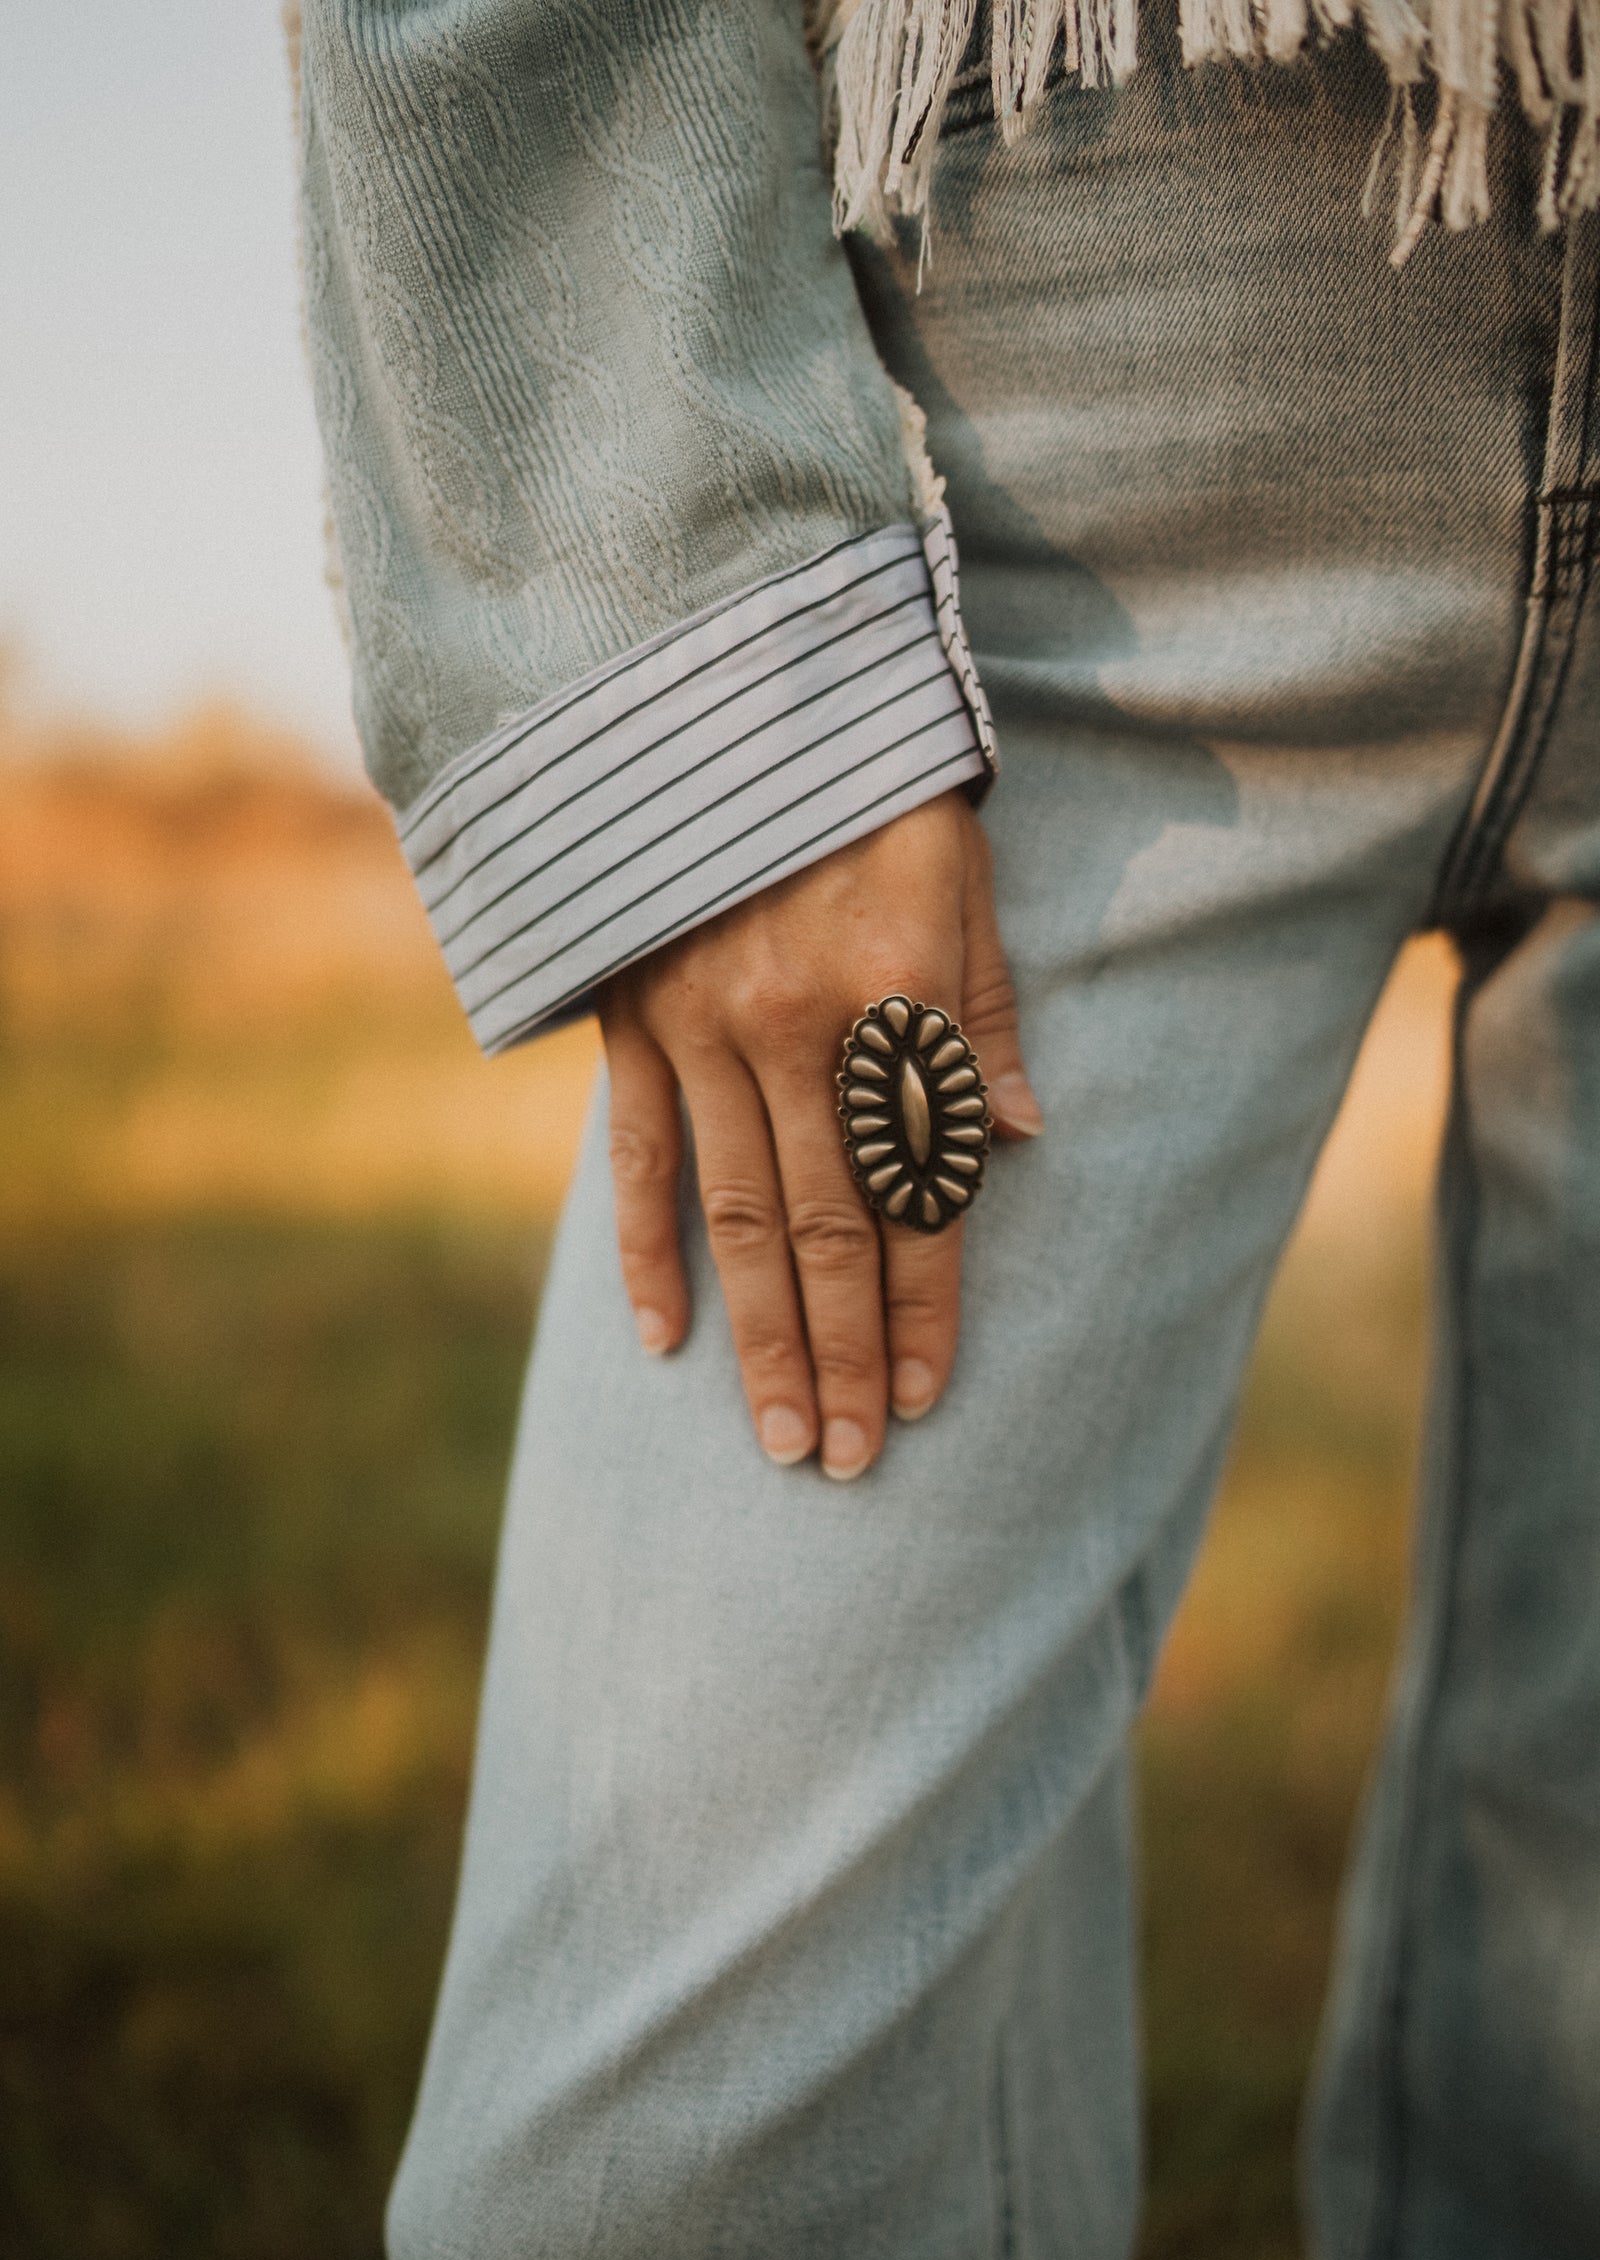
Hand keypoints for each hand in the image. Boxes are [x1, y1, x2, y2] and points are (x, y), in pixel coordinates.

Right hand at [598, 791, 1041, 1478]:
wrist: (713, 677)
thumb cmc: (863, 777)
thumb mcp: (955, 868)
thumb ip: (984, 1003)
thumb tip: (1016, 1137)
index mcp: (892, 996)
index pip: (920, 1186)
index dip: (929, 1300)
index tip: (930, 1397)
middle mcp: (795, 1028)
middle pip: (827, 1228)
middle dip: (847, 1353)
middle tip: (851, 1462)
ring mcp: (700, 1027)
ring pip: (735, 1218)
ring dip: (762, 1338)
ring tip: (783, 1436)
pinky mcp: (630, 1015)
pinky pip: (641, 1158)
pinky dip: (648, 1253)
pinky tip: (665, 1342)